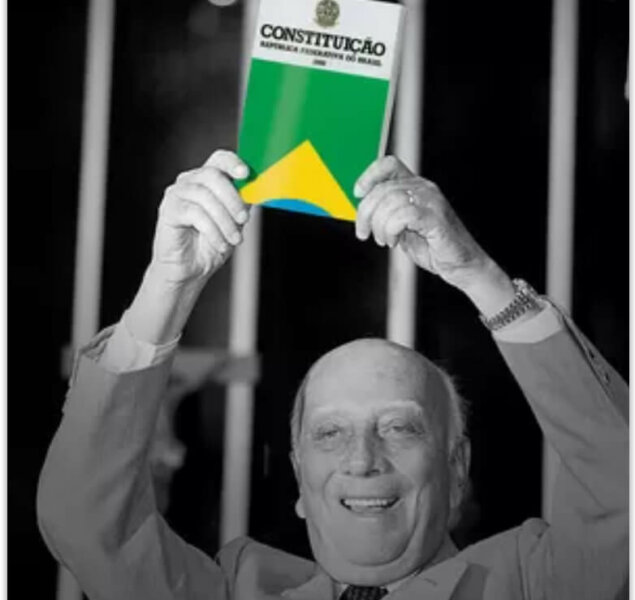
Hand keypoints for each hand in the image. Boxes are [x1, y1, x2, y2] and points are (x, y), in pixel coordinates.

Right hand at [125, 150, 249, 344]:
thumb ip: (242, 202)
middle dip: (233, 198)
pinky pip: (195, 213)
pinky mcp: (168, 210)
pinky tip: (220, 244)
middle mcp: (189, 182)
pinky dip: (213, 231)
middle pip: (213, 175)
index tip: (246, 174)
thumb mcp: (234, 221)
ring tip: (234, 239)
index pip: (219, 159)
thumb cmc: (210, 244)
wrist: (190, 270)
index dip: (233, 162)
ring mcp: (177, 194)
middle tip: (244, 220)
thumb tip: (257, 189)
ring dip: (225, 220)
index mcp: (207, 180)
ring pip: (205, 196)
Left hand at [354, 155, 514, 313]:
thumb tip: (361, 208)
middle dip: (366, 213)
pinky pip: (403, 216)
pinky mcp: (435, 218)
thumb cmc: (432, 246)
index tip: (358, 194)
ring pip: (390, 201)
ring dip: (379, 225)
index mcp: (415, 186)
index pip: (389, 164)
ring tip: (385, 240)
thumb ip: (385, 213)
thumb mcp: (401, 226)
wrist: (459, 265)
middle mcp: (424, 189)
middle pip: (382, 188)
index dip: (369, 176)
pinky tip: (395, 241)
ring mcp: (431, 202)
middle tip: (365, 233)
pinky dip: (392, 230)